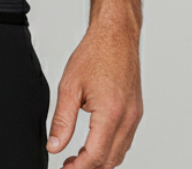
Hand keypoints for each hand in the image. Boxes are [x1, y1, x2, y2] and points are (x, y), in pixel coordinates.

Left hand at [45, 16, 143, 167]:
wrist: (116, 35)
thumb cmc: (95, 53)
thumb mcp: (69, 86)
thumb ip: (62, 120)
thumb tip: (54, 146)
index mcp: (111, 113)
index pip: (95, 156)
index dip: (78, 168)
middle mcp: (128, 118)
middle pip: (109, 160)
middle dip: (88, 168)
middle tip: (68, 166)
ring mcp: (135, 116)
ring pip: (119, 154)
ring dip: (100, 161)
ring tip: (77, 159)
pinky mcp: (136, 113)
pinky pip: (125, 141)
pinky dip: (110, 150)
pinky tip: (95, 146)